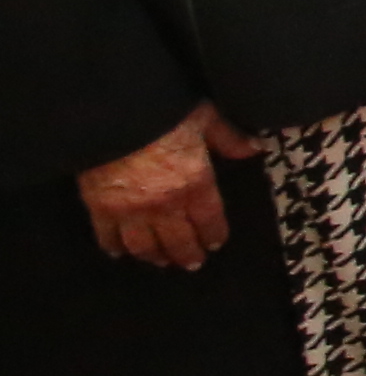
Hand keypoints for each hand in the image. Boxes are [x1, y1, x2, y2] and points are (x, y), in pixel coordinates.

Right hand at [77, 106, 255, 269]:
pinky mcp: (99, 209)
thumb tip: (255, 148)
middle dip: (188, 255)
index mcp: (196, 184)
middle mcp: (165, 205)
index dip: (214, 234)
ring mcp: (131, 211)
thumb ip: (228, 137)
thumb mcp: (204, 117)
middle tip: (192, 263)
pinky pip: (107, 237)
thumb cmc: (163, 112)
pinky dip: (113, 247)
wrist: (112, 117)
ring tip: (161, 261)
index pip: (210, 220)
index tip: (216, 243)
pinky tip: (118, 252)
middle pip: (179, 241)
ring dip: (154, 256)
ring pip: (144, 246)